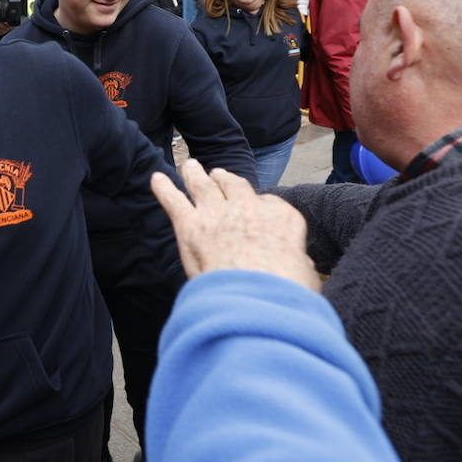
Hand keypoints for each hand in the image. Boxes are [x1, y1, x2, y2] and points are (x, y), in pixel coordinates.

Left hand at [150, 160, 319, 290]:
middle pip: (234, 186)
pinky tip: (155, 179)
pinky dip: (163, 189)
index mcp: (282, 217)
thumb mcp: (306, 277)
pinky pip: (174, 200)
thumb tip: (302, 268)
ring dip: (195, 174)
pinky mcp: (190, 226)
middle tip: (217, 174)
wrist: (256, 295)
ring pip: (203, 186)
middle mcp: (249, 208)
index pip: (270, 204)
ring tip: (190, 166)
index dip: (260, 205)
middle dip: (225, 180)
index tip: (256, 205)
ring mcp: (218, 213)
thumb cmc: (286, 292)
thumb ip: (300, 266)